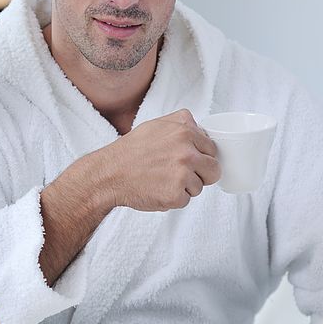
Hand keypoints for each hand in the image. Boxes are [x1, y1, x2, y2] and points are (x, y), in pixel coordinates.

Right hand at [103, 109, 220, 210]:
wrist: (109, 175)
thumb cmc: (129, 152)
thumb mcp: (155, 125)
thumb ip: (181, 123)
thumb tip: (201, 128)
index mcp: (185, 132)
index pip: (212, 150)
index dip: (200, 157)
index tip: (186, 161)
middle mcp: (187, 152)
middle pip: (214, 170)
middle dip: (200, 174)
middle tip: (177, 174)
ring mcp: (183, 175)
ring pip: (199, 187)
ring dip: (184, 187)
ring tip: (161, 180)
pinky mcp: (176, 195)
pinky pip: (186, 201)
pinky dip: (173, 199)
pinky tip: (157, 189)